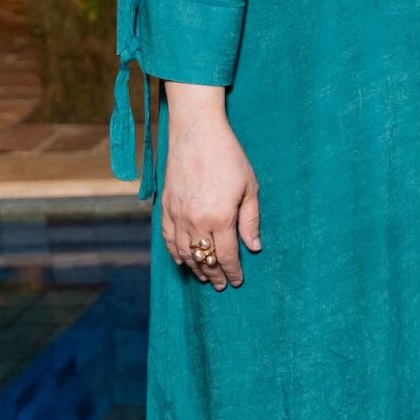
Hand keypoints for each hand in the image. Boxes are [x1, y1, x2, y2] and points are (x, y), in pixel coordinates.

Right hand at [159, 83, 260, 290]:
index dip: (232, 272)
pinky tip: (182, 260)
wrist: (196, 134)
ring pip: (184, 253)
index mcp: (219, 218)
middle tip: (221, 285)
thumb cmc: (228, 157)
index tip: (237, 282)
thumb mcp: (249, 187)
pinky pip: (168, 239)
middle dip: (214, 274)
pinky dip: (175, 253)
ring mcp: (177, 216)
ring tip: (205, 276)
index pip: (226, 256)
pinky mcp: (165, 208)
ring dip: (195, 268)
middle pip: (204, 259)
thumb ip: (250, 220)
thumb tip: (254, 247)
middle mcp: (196, 221)